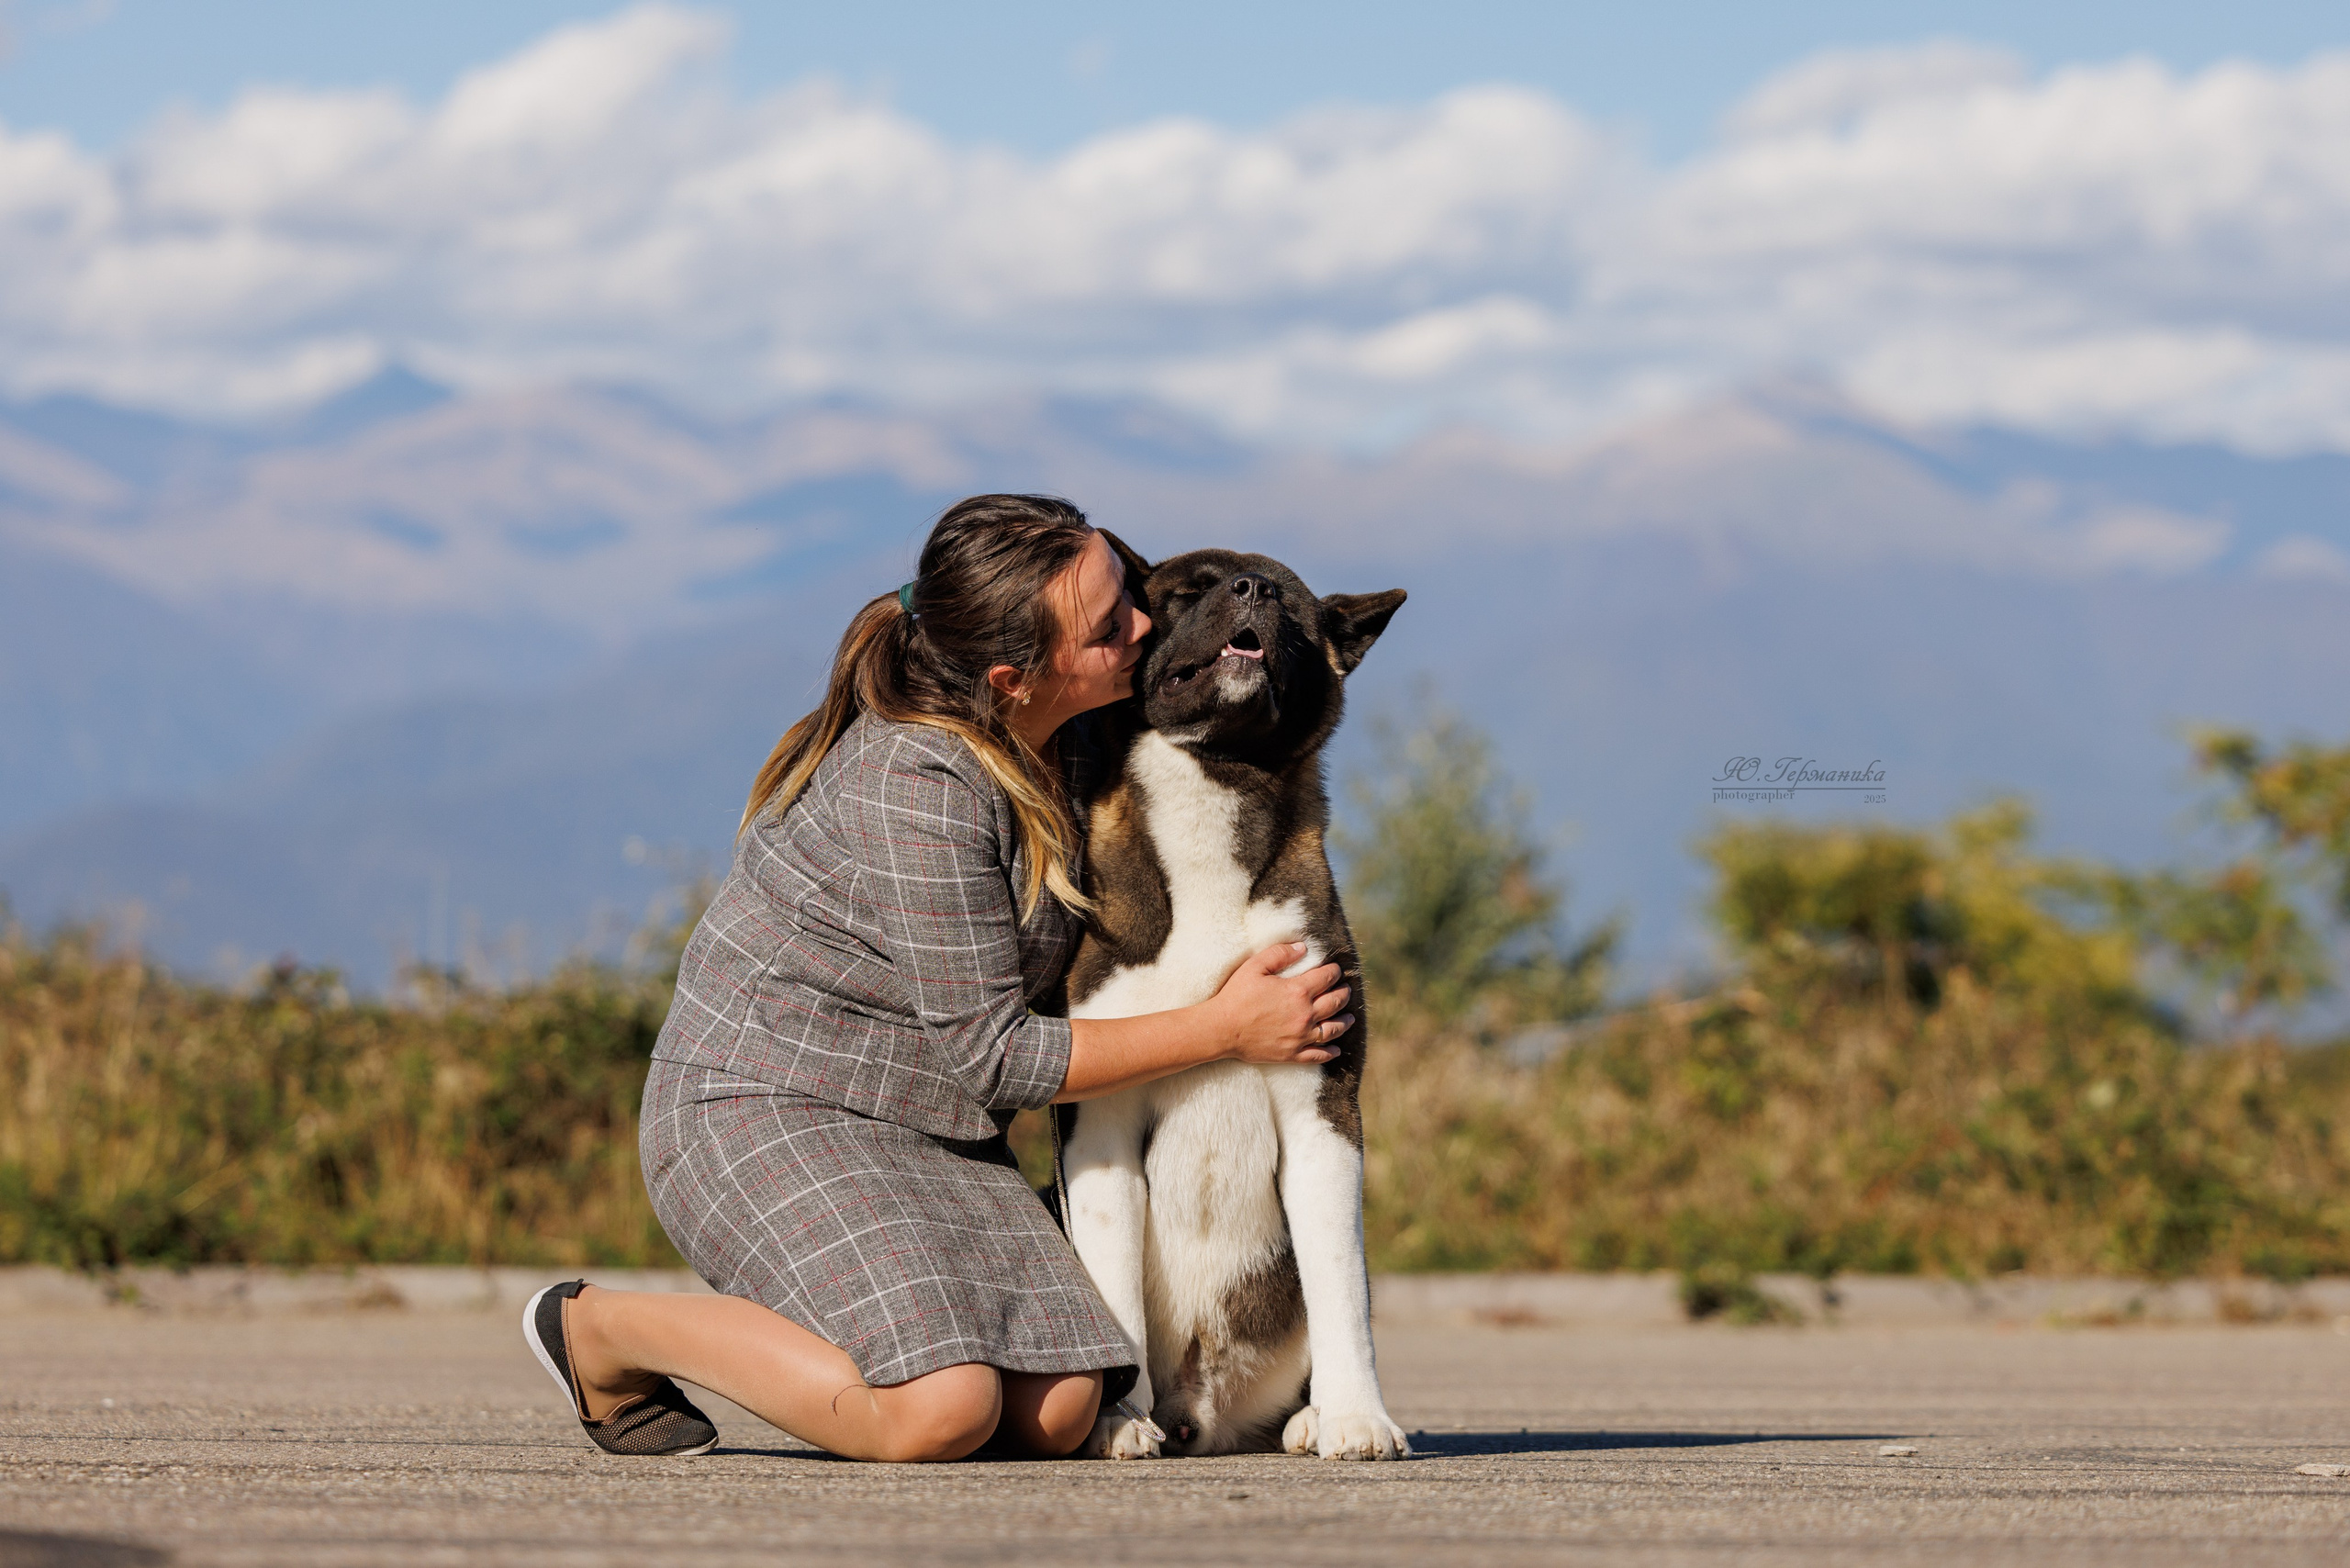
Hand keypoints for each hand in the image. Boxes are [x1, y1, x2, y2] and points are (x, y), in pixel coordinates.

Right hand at [1204, 942, 1353, 1066]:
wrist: (1222, 1029)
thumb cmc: (1237, 996)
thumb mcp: (1255, 966)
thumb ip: (1280, 953)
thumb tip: (1303, 947)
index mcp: (1298, 991)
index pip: (1326, 978)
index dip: (1334, 971)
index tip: (1336, 970)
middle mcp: (1305, 1015)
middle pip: (1335, 1003)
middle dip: (1344, 994)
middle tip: (1346, 990)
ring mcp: (1300, 1036)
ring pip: (1332, 1029)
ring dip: (1344, 1022)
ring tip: (1350, 1017)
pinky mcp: (1293, 1054)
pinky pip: (1318, 1055)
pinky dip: (1330, 1052)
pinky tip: (1336, 1050)